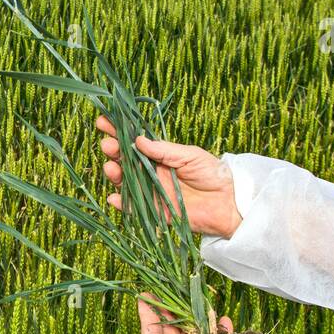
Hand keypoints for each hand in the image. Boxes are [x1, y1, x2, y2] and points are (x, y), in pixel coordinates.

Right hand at [95, 115, 241, 239]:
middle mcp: (151, 172)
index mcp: (160, 156)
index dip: (118, 131)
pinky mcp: (155, 211)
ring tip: (110, 167)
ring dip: (114, 174)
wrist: (229, 202)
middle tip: (108, 144)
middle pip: (124, 161)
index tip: (104, 121)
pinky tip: (114, 197)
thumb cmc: (213, 174)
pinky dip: (122, 204)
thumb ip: (164, 150)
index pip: (134, 142)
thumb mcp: (190, 155)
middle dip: (113, 151)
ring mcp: (151, 191)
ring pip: (125, 182)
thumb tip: (138, 140)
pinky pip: (134, 208)